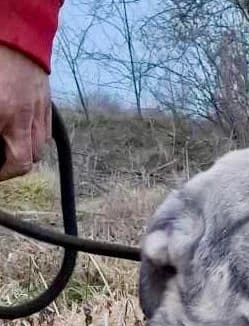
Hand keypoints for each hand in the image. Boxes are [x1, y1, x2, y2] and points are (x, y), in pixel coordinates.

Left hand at [0, 45, 50, 180]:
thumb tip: (0, 138)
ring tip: (10, 147)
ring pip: (40, 149)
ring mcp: (40, 111)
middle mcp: (27, 118)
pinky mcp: (47, 102)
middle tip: (1, 162)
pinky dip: (35, 137)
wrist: (18, 32)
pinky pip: (45, 131)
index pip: (16, 163)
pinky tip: (22, 130)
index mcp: (7, 114)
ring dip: (25, 152)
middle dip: (13, 166)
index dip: (5, 174)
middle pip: (28, 161)